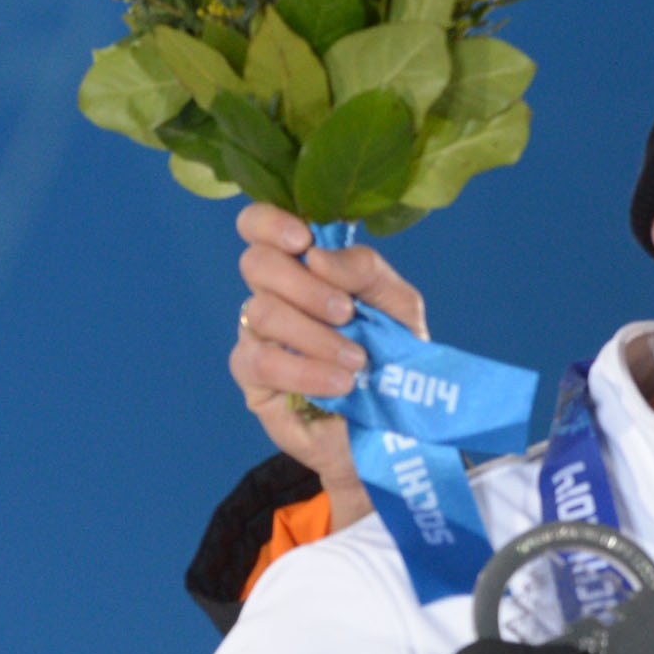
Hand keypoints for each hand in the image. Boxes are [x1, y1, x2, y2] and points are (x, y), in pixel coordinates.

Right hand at [228, 202, 432, 531]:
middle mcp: (274, 296)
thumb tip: (320, 254)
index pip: (259, 227)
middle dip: (306, 286)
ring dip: (315, 334)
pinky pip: (260, 360)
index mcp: (306, 269)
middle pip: (257, 263)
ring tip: (358, 361)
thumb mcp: (400, 309)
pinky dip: (305, 369)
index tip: (303, 240)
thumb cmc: (394, 361)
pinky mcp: (254, 379)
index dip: (270, 223)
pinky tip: (340, 383)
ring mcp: (258, 336)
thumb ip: (367, 272)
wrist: (394, 430)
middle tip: (347, 313)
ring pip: (260, 311)